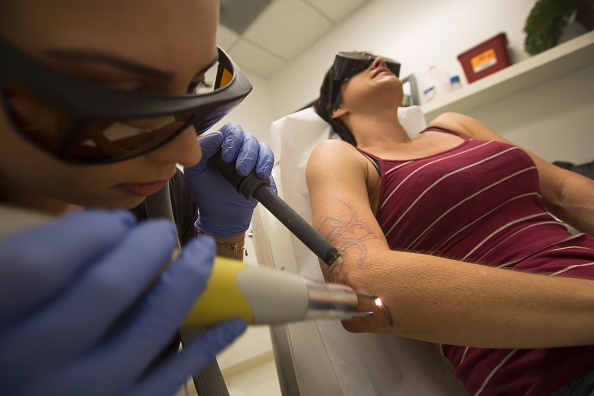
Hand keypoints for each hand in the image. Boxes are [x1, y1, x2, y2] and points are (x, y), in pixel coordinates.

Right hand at [0, 210, 245, 395]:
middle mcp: (31, 362)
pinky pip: (172, 377)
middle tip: (161, 234)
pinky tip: (230, 321)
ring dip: (187, 283)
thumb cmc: (12, 343)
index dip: (88, 232)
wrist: (16, 395)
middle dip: (147, 248)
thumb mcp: (5, 295)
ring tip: (204, 254)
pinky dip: (208, 345)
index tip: (116, 221)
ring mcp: (80, 391)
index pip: (40, 264)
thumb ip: (41, 261)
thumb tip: (106, 230)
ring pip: (149, 329)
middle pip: (107, 289)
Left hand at [184, 122, 274, 236]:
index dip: (233, 139)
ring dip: (259, 159)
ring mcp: (251, 159)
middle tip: (241, 170)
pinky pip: (270, 162)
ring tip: (255, 174)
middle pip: (249, 138)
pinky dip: (268, 168)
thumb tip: (216, 135)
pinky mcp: (262, 171)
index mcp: (221, 145)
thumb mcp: (196, 171)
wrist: (221, 214)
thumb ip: (202, 150)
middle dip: (247, 153)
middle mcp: (238, 149)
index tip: (227, 157)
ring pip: (262, 148)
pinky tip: (262, 178)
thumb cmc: (206, 192)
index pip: (231, 130)